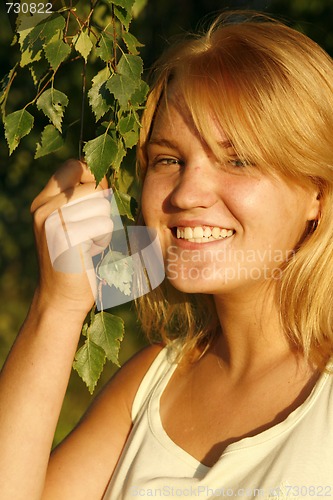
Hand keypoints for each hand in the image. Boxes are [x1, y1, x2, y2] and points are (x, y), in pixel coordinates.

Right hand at [30, 159, 111, 316]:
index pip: (74, 166)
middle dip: (103, 209)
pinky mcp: (65, 236)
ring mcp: (52, 221)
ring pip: (101, 205)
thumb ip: (81, 199)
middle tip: (90, 233)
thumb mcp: (73, 223)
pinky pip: (104, 224)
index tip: (96, 202)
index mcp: (43, 201)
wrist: (62, 298)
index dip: (94, 179)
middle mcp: (43, 207)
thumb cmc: (76, 260)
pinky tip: (91, 252)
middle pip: (94, 186)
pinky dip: (104, 239)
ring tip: (90, 243)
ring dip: (105, 225)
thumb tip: (103, 175)